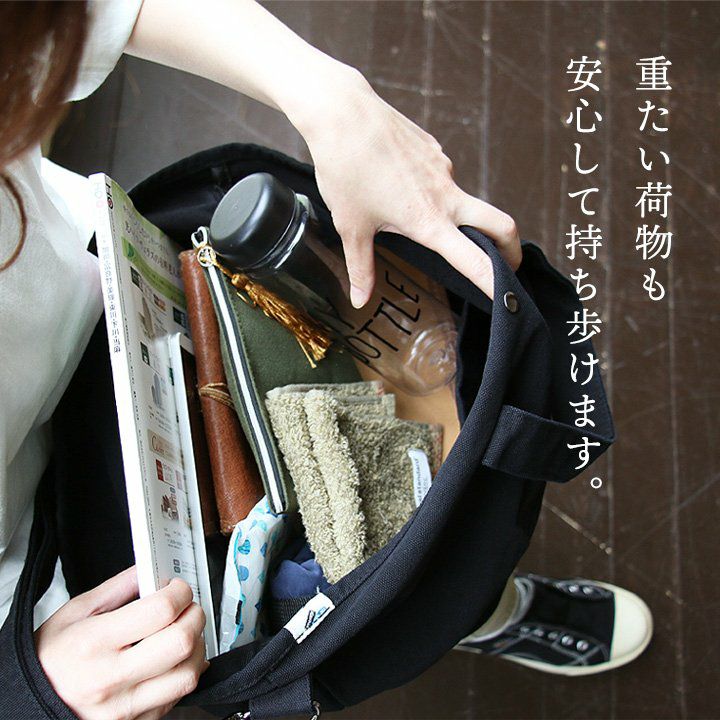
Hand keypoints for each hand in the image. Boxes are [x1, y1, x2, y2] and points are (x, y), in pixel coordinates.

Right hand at [35, 567, 207, 719]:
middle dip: (195, 616)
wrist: (28, 704)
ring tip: (183, 633)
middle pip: (182, 642)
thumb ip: (118, 588)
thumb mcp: (75, 612)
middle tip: (188, 607)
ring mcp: (124, 707)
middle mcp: (111, 678)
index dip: (179, 593)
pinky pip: (176, 698)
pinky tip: (172, 661)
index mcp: (95, 643)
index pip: (160, 611)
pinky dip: (183, 674)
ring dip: (196, 648)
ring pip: (188, 675)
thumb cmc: (48, 660)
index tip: (178, 588)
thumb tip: (150, 570)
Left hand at [290, 69, 520, 306]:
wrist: (342, 112)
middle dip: (511, 249)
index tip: (510, 296)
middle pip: (500, 225)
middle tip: (508, 267)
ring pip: (464, 201)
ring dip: (456, 218)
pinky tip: (400, 187)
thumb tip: (359, 300)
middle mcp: (446, 195)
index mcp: (429, 221)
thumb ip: (361, 268)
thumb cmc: (345, 169)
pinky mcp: (434, 150)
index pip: (475, 260)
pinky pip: (442, 178)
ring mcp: (444, 169)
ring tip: (413, 218)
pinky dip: (433, 192)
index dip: (496, 282)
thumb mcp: (351, 227)